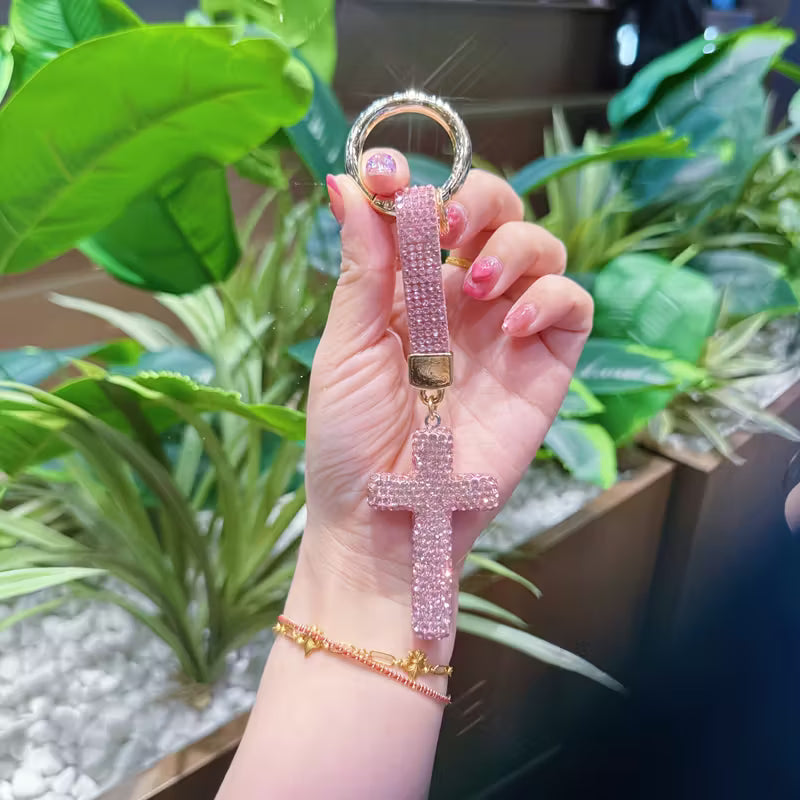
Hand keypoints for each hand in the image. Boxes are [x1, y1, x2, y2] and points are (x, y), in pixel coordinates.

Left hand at [301, 151, 592, 608]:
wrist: (386, 515)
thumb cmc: (350, 438)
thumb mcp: (347, 344)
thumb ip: (363, 264)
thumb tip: (348, 183)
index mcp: (407, 290)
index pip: (428, 211)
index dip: (415, 181)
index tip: (386, 173)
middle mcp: (461, 301)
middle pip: (496, 213)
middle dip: (478, 199)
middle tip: (448, 225)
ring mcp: (506, 331)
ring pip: (542, 247)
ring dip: (513, 245)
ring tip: (474, 285)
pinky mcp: (544, 365)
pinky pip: (573, 305)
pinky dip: (548, 297)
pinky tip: (506, 327)